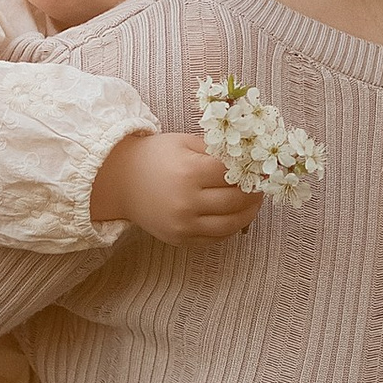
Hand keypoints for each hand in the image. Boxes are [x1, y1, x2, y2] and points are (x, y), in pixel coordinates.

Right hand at [89, 129, 260, 242]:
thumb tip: (248, 158)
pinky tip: (236, 216)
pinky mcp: (180, 239)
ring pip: (231, 224)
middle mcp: (187, 201)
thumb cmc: (154, 157)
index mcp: (189, 172)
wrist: (120, 182)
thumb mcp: (184, 143)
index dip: (251, 171)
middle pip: (236, 200)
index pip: (233, 174)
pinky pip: (216, 238)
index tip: (260, 168)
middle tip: (262, 185)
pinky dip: (231, 228)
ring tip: (254, 202)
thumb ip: (215, 151)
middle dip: (255, 192)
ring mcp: (184, 224)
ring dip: (249, 213)